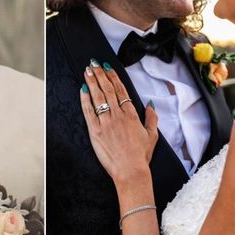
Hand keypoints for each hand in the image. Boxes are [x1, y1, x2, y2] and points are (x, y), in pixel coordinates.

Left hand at [79, 62, 159, 187]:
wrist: (130, 170)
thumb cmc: (141, 155)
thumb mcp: (152, 135)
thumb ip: (152, 118)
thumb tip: (151, 104)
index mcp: (132, 115)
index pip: (121, 90)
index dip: (113, 77)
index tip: (107, 68)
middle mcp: (118, 116)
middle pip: (108, 90)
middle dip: (100, 75)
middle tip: (93, 63)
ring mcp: (106, 123)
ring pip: (98, 98)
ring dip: (92, 82)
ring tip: (87, 71)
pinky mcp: (96, 132)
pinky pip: (89, 112)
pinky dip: (85, 100)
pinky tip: (82, 90)